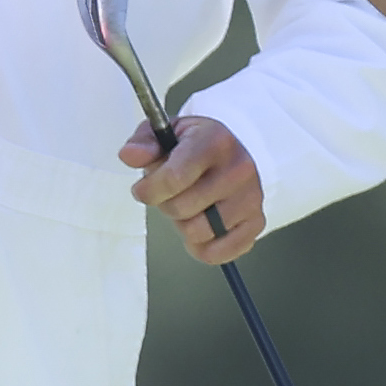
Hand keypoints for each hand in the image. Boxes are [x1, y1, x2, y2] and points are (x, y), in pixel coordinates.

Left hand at [121, 114, 264, 260]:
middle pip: (181, 209)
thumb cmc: (195, 145)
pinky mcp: (255, 223)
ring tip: (190, 206)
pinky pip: (217, 253)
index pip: (174, 179)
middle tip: (173, 193)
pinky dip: (203, 248)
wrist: (234, 151)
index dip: (149, 190)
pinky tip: (202, 227)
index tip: (143, 190)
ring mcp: (251, 198)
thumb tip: (130, 156)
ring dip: (184, 225)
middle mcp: (239, 169)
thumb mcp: (167, 133)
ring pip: (197, 233)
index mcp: (216, 140)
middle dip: (166, 205)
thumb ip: (144, 142)